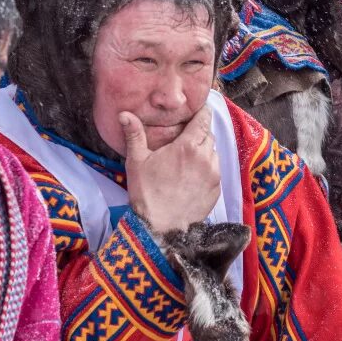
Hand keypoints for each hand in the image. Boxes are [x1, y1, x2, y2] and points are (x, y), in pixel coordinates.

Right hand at [122, 105, 219, 234]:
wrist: (160, 229)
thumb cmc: (146, 193)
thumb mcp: (136, 162)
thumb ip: (134, 134)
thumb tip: (124, 114)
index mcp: (188, 146)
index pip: (204, 119)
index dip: (201, 112)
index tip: (196, 111)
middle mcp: (206, 157)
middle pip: (208, 135)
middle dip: (199, 134)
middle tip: (183, 139)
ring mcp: (214, 174)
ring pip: (213, 153)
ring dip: (203, 152)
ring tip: (186, 161)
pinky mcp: (217, 190)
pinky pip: (215, 172)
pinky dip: (206, 170)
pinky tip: (191, 178)